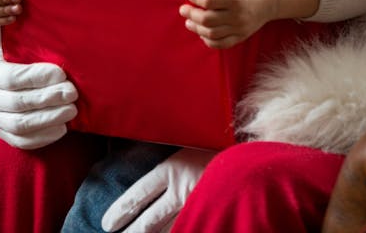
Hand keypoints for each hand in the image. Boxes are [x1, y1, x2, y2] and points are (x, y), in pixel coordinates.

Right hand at [0, 27, 76, 148]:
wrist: (0, 86)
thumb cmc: (12, 58)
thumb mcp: (4, 43)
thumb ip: (3, 34)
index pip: (12, 77)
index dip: (38, 76)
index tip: (62, 73)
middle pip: (18, 102)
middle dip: (49, 98)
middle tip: (73, 92)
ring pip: (21, 125)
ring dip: (49, 118)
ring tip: (72, 110)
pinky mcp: (4, 136)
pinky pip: (23, 141)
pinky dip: (44, 136)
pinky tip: (63, 128)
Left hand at [101, 148, 215, 232]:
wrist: (258, 157)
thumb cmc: (224, 141)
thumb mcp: (192, 141)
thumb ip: (176, 154)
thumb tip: (145, 153)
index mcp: (172, 168)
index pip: (139, 194)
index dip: (121, 210)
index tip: (108, 223)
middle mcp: (180, 189)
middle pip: (149, 221)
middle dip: (132, 232)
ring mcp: (197, 204)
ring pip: (169, 228)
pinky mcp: (211, 212)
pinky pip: (191, 225)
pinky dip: (183, 228)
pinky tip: (181, 228)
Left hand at [180, 0, 274, 48]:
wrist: (271, 1)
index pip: (210, 1)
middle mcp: (237, 16)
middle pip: (208, 20)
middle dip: (192, 14)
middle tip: (183, 9)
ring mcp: (239, 28)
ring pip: (212, 33)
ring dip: (196, 28)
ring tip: (189, 21)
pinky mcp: (240, 37)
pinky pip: (221, 44)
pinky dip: (208, 41)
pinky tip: (202, 33)